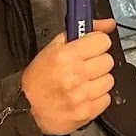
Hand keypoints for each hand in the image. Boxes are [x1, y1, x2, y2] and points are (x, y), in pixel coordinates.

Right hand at [22, 18, 116, 135]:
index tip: (91, 48)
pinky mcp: (87, 112)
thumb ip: (83, 31)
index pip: (103, 41)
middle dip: (98, 62)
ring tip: (83, 82)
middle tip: (85, 66)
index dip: (98, 43)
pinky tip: (84, 95)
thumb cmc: (39, 77)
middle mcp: (75, 75)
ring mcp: (82, 95)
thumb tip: (108, 24)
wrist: (26, 109)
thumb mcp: (54, 48)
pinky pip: (106, 98)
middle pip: (108, 60)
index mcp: (66, 56)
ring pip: (109, 80)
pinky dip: (98, 97)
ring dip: (98, 80)